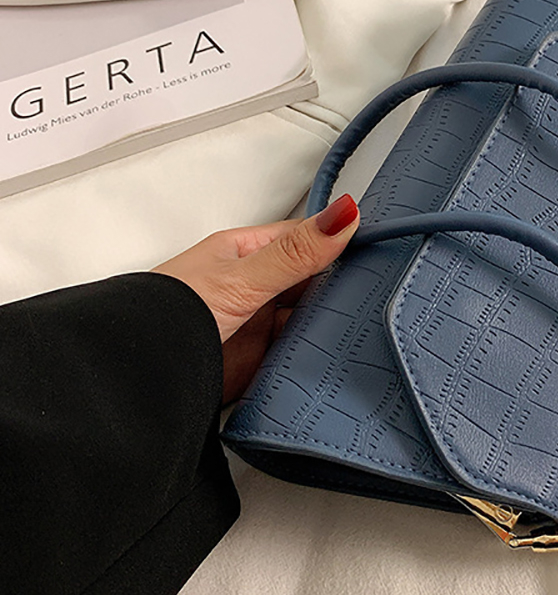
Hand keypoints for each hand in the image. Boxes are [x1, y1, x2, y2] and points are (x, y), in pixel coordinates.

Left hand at [153, 194, 359, 403]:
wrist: (136, 380)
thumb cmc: (166, 317)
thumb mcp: (242, 278)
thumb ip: (296, 253)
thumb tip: (343, 214)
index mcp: (247, 253)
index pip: (307, 238)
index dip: (342, 239)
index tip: (380, 243)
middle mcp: (254, 287)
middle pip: (313, 281)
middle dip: (342, 285)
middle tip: (384, 286)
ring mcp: (258, 326)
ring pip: (310, 319)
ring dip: (331, 323)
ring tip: (370, 321)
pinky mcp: (260, 364)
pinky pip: (300, 356)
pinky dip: (319, 356)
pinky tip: (341, 354)